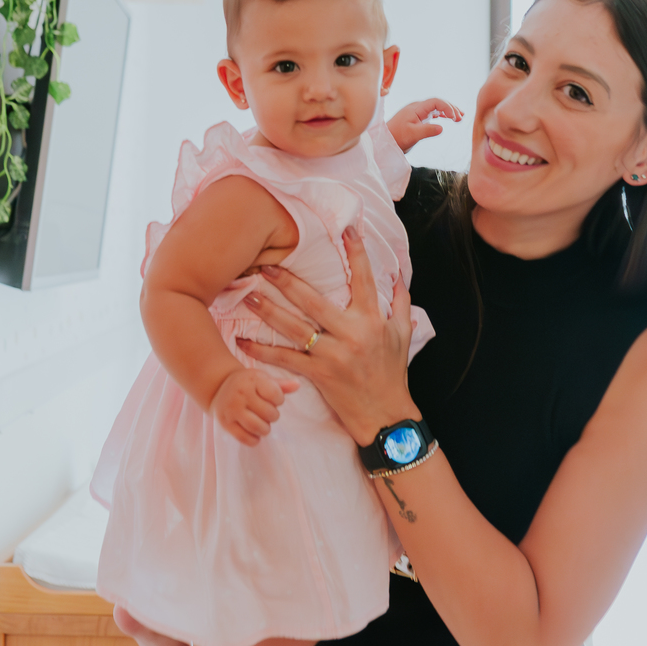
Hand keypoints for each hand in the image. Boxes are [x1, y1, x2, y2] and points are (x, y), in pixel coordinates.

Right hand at [210, 367, 298, 447]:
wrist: (219, 387)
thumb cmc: (247, 384)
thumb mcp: (262, 379)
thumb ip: (281, 385)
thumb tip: (297, 385)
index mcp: (252, 380)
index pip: (276, 395)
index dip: (279, 400)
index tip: (273, 399)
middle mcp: (241, 394)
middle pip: (269, 414)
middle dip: (273, 416)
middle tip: (266, 412)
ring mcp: (232, 409)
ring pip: (258, 428)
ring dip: (265, 429)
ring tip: (262, 423)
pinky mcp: (226, 424)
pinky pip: (246, 439)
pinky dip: (254, 439)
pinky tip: (253, 432)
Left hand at [242, 228, 416, 445]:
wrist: (386, 416)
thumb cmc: (392, 374)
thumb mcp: (403, 336)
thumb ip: (401, 304)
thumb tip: (398, 277)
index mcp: (372, 320)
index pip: (364, 279)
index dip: (356, 253)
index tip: (344, 230)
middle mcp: (352, 334)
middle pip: (314, 301)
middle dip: (288, 282)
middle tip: (266, 265)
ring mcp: (333, 355)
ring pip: (295, 328)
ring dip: (269, 311)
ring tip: (248, 296)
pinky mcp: (319, 375)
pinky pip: (286, 359)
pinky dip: (262, 351)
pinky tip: (243, 343)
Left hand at [386, 97, 463, 151]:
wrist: (386, 141)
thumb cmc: (397, 137)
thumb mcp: (413, 135)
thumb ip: (427, 131)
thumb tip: (442, 128)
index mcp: (416, 108)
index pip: (435, 102)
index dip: (447, 107)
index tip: (454, 117)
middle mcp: (418, 108)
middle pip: (438, 103)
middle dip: (450, 108)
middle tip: (460, 117)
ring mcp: (418, 112)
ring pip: (436, 108)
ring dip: (448, 111)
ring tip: (459, 117)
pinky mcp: (417, 118)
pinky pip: (432, 113)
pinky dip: (442, 115)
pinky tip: (448, 118)